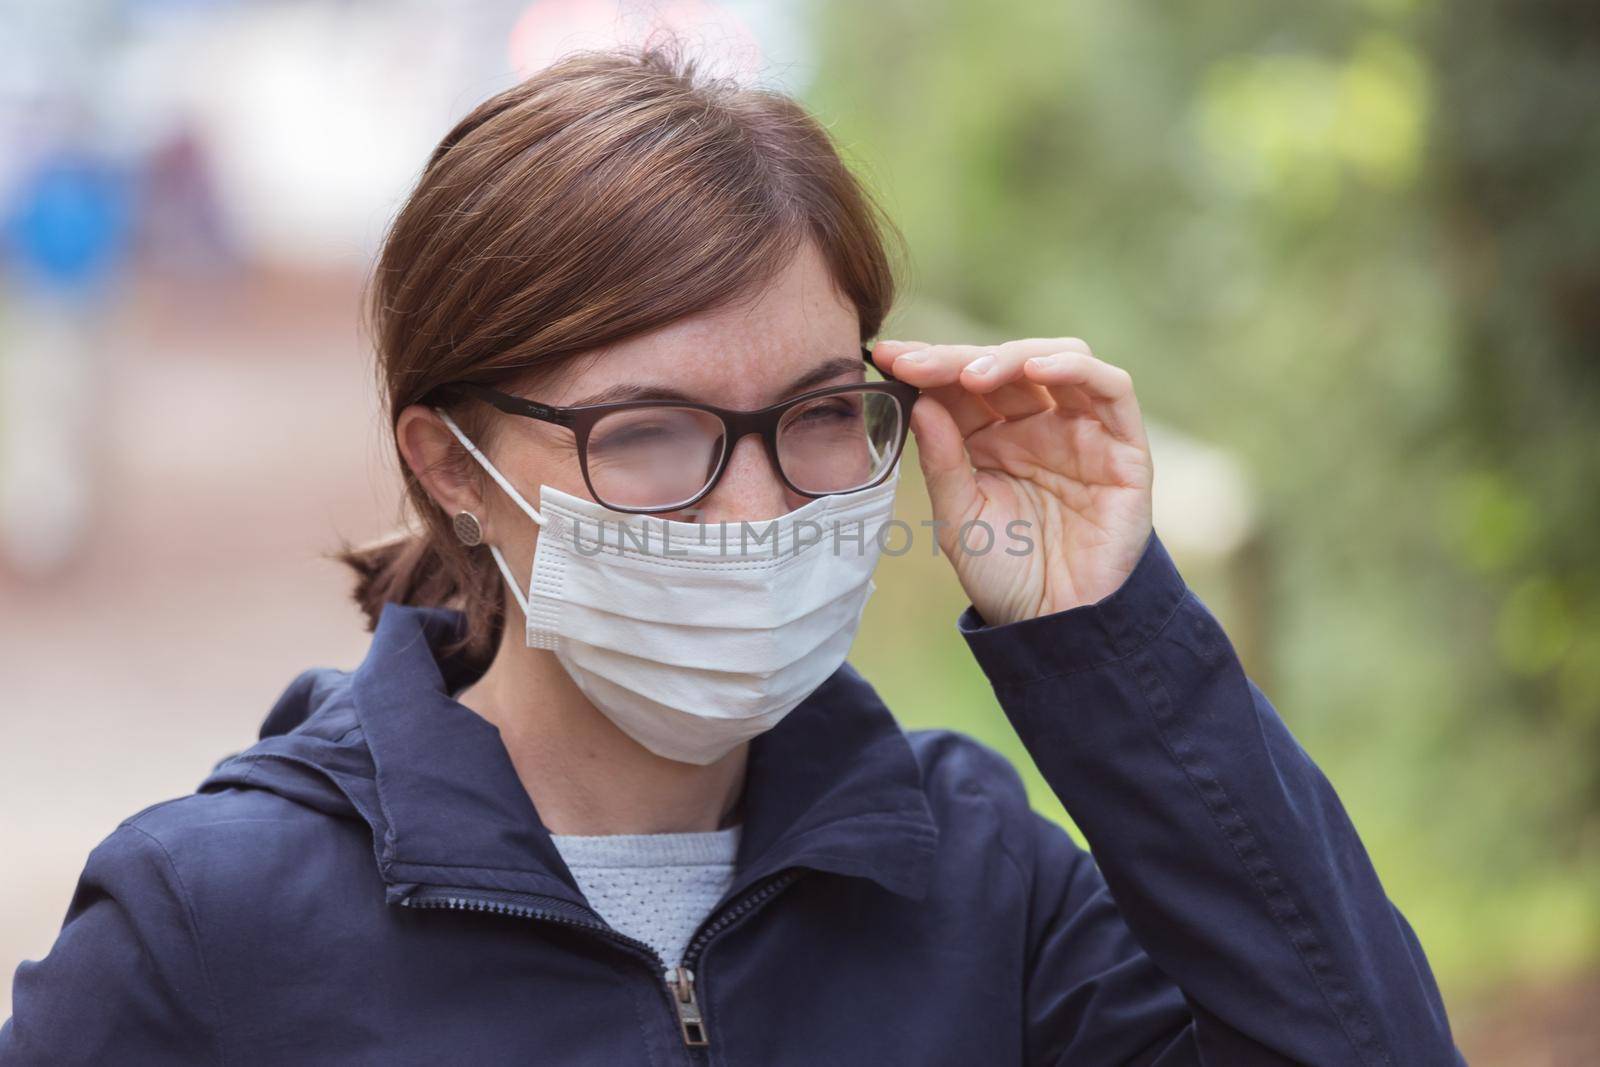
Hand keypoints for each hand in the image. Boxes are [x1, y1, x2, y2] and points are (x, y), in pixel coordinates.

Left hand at [871, 338, 1154, 627]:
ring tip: (973, 376)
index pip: (962, 384)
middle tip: (918, 364)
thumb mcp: (958, 518)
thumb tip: (920, 402)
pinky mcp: (1123, 446)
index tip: (888, 359)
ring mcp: (1081, 432)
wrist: (1056, 623)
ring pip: (1057, 360)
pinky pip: (1111, 389)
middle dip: (958, 359)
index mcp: (991, 439)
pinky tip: (1036, 370)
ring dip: (1013, 357)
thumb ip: (942, 460)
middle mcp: (1037, 427)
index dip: (928, 365)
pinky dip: (1076, 368)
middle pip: (1003, 365)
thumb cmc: (1005, 575)